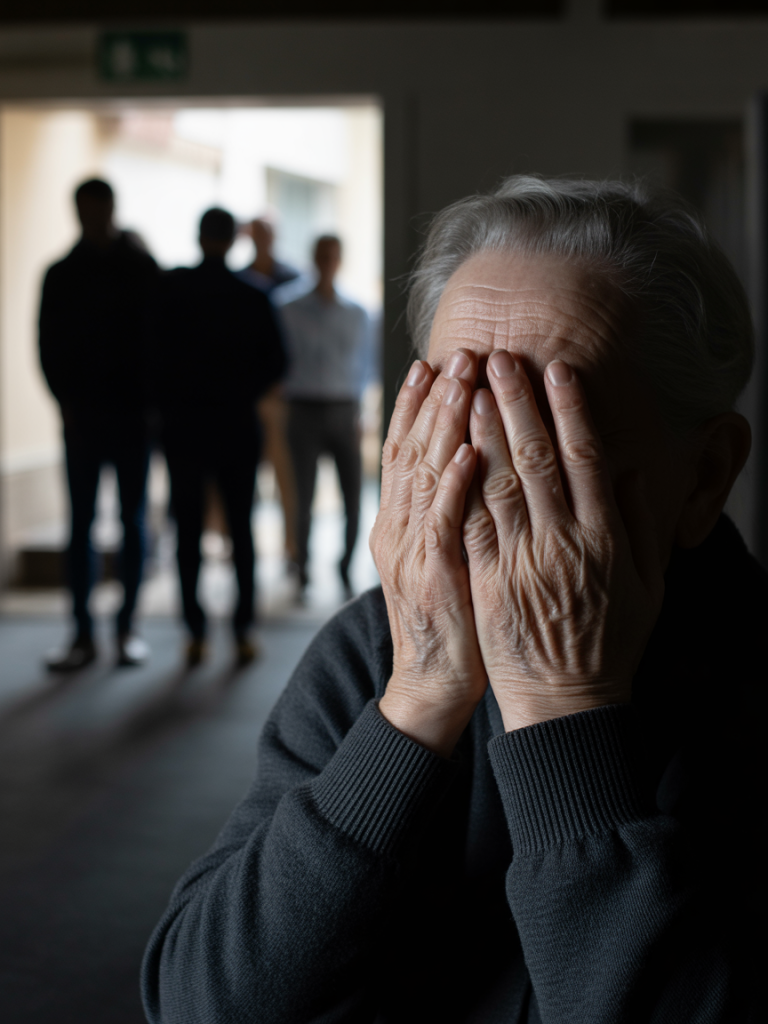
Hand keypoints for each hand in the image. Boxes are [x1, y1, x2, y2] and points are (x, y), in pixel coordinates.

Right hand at [371, 349, 485, 755]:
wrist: (432, 680)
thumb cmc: (452, 616)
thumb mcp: (441, 555)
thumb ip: (448, 509)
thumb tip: (468, 460)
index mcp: (401, 521)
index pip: (404, 450)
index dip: (415, 406)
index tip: (432, 364)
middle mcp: (397, 527)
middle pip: (411, 450)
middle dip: (433, 400)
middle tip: (454, 354)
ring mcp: (409, 550)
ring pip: (422, 475)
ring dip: (441, 426)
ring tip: (460, 381)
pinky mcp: (429, 576)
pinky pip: (441, 523)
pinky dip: (450, 485)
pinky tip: (464, 452)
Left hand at [463, 351, 664, 731]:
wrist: (567, 703)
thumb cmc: (611, 643)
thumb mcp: (647, 585)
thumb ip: (637, 525)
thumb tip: (629, 470)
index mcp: (606, 537)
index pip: (587, 458)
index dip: (571, 410)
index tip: (557, 370)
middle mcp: (564, 541)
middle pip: (537, 458)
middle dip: (517, 402)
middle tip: (500, 357)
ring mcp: (523, 562)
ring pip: (498, 481)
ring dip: (483, 428)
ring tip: (470, 386)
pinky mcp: (489, 581)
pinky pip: (471, 523)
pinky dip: (460, 483)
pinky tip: (449, 448)